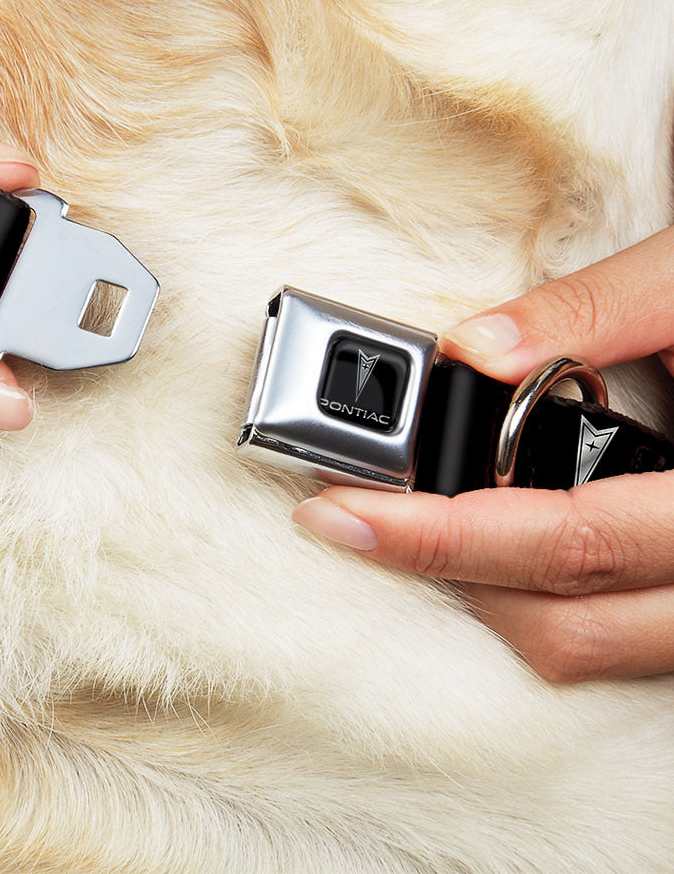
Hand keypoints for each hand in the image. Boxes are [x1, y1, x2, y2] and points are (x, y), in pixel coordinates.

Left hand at [293, 225, 673, 682]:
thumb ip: (594, 310)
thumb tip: (473, 348)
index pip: (569, 542)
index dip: (442, 536)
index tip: (343, 512)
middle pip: (566, 623)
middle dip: (442, 572)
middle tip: (352, 516)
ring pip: (588, 648)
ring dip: (486, 595)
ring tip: (412, 526)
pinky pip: (615, 638)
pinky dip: (540, 599)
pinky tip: (493, 541)